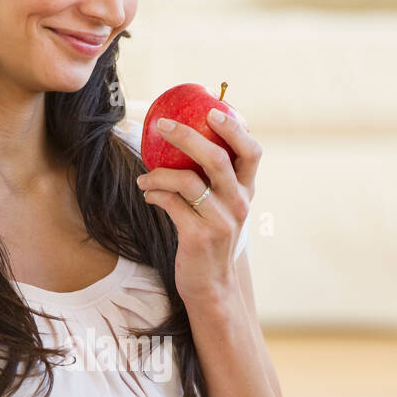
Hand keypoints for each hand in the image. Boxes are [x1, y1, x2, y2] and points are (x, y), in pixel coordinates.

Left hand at [135, 107, 260, 307]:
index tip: (214, 111)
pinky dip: (154, 193)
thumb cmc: (210, 238)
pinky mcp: (198, 237)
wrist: (211, 285)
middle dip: (188, 136)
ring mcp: (220, 221)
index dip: (235, 129)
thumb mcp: (221, 208)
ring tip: (144, 176)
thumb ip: (213, 180)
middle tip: (163, 125)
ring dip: (159, 172)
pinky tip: (147, 193)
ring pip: (188, 180)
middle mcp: (238, 203)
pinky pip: (171, 203)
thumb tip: (185, 139)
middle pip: (217, 158)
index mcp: (246, 191)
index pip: (252, 152)